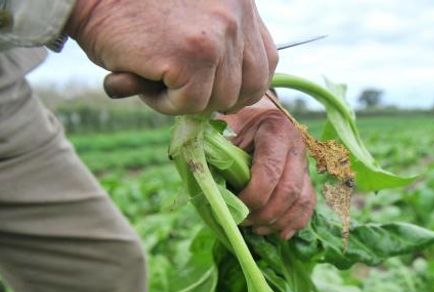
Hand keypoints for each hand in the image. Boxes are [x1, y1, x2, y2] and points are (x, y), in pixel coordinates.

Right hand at [66, 0, 277, 114]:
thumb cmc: (131, 9)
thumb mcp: (194, 17)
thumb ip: (220, 44)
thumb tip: (231, 98)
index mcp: (241, 4)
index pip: (266, 62)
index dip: (243, 85)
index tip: (218, 91)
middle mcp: (237, 16)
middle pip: (249, 87)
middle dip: (215, 98)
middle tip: (178, 87)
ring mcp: (218, 36)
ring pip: (219, 99)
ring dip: (185, 100)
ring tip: (153, 76)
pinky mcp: (193, 56)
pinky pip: (190, 104)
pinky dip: (164, 103)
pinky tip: (142, 79)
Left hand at [219, 96, 315, 239]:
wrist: (256, 114)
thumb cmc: (235, 124)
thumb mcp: (224, 130)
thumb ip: (219, 152)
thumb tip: (211, 186)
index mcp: (276, 130)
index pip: (270, 171)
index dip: (252, 196)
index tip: (234, 205)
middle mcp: (296, 146)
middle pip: (289, 190)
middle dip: (265, 214)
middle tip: (244, 222)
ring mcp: (305, 163)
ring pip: (302, 200)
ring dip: (279, 221)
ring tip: (257, 229)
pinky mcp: (307, 178)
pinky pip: (309, 204)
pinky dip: (295, 222)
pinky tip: (279, 233)